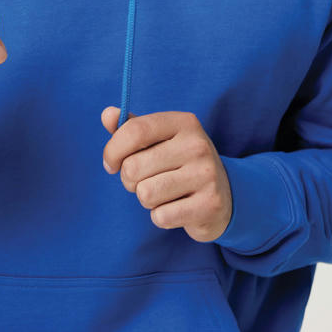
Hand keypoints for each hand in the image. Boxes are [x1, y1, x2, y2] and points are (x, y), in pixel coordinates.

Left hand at [100, 108, 233, 242]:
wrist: (225, 194)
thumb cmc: (180, 163)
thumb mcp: (160, 140)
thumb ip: (131, 128)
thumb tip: (107, 115)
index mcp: (183, 122)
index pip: (135, 130)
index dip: (113, 150)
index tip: (111, 163)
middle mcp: (197, 145)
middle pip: (133, 167)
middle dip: (129, 180)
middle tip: (145, 180)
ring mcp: (206, 175)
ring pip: (145, 194)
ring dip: (146, 199)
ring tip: (163, 193)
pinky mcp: (209, 205)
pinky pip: (161, 217)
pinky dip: (161, 217)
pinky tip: (176, 207)